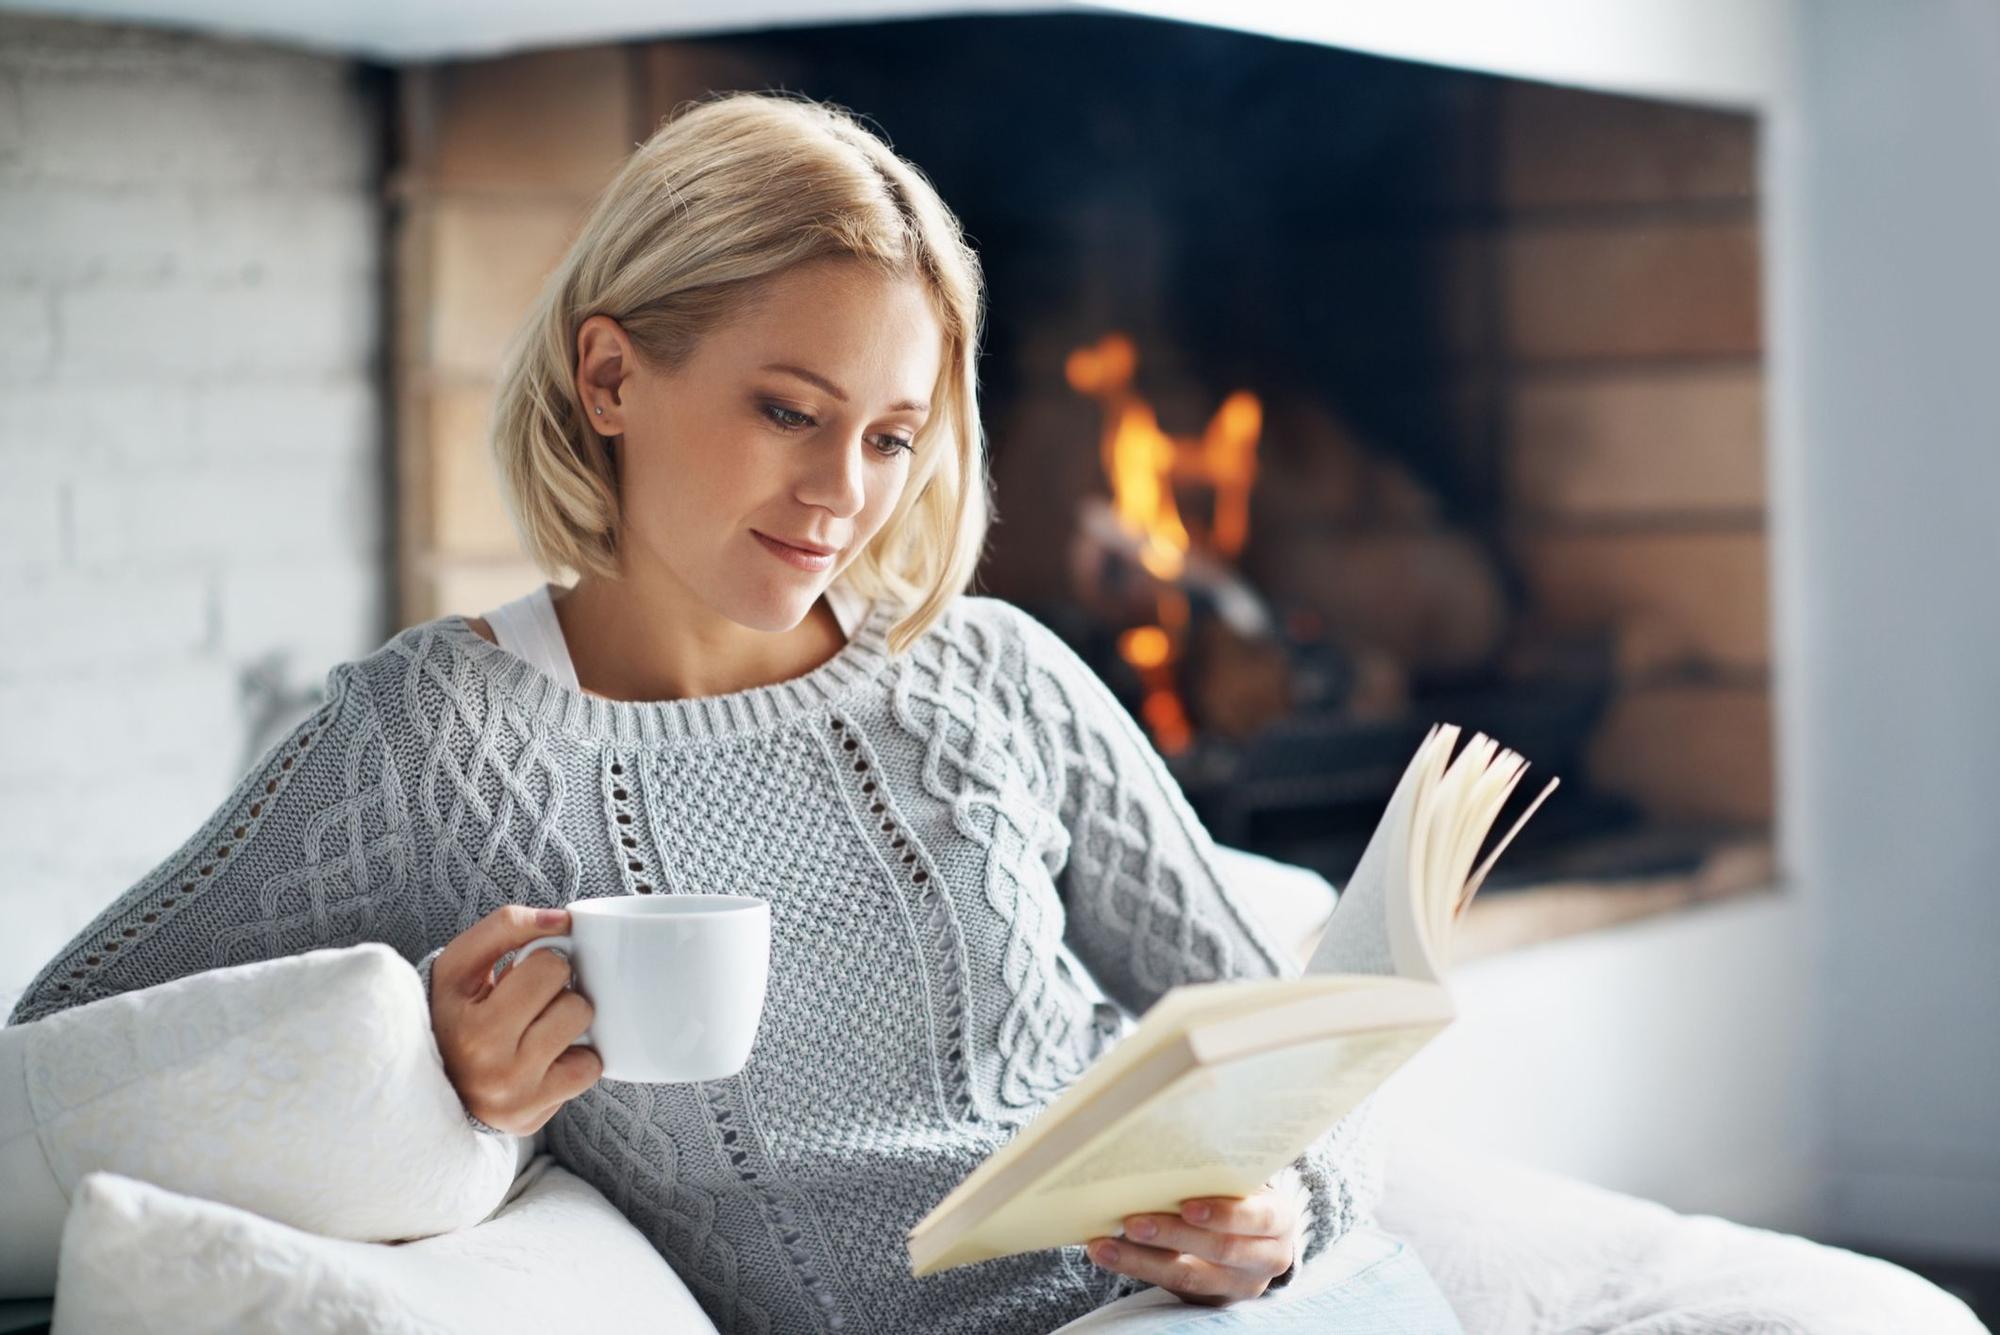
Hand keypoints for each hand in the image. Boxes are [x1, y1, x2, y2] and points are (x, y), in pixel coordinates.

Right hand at [428, 905, 602, 1134]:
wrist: (422, 1077)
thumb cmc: (450, 1011)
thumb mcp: (460, 962)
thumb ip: (507, 926)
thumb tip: (565, 921)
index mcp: (476, 1029)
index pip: (550, 968)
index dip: (543, 963)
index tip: (523, 975)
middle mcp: (497, 1071)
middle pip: (576, 1006)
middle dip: (559, 996)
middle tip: (530, 1004)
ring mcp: (518, 1100)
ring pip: (588, 1039)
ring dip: (569, 1027)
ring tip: (536, 1029)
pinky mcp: (532, 1118)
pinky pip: (589, 1072)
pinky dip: (574, 1059)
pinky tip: (544, 1057)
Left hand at [1086, 1184, 1299, 1305]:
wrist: (1258, 1238)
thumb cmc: (1242, 1194)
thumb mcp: (1244, 1182)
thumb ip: (1219, 1169)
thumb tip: (1161, 1131)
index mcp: (1278, 1219)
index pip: (1256, 1218)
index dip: (1222, 1213)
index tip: (1186, 1205)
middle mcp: (1267, 1258)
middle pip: (1219, 1250)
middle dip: (1172, 1236)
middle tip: (1130, 1222)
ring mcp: (1240, 1285)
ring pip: (1189, 1276)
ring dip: (1142, 1261)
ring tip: (1104, 1246)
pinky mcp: (1212, 1301)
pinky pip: (1173, 1288)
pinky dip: (1139, 1269)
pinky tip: (1110, 1254)